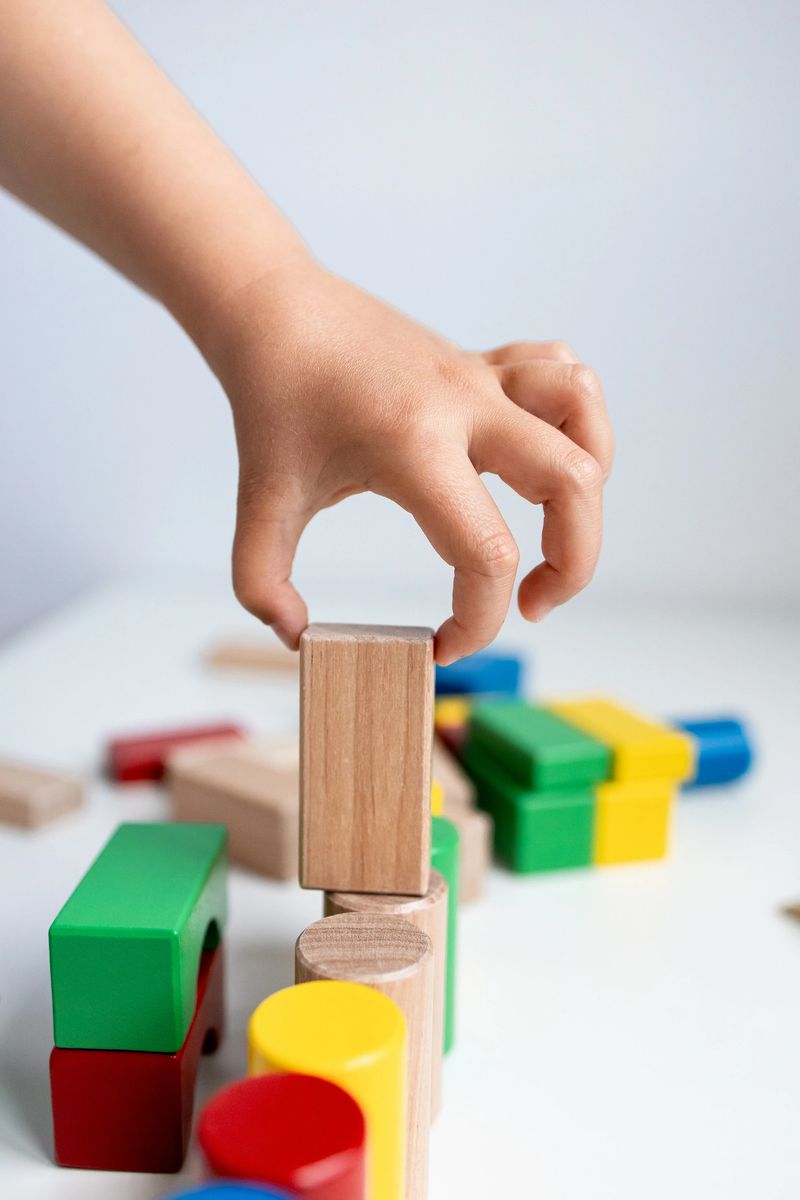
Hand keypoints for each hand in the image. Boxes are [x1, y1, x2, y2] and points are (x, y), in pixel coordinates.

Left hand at [206, 257, 612, 664]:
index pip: (485, 553)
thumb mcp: (260, 501)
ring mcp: (481, 377)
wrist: (276, 312)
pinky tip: (544, 460)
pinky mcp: (486, 363)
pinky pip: (565, 374)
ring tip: (556, 527)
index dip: (477, 624)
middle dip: (573, 567)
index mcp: (413, 447)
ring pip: (585, 414)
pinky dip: (579, 420)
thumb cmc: (271, 404)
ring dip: (591, 484)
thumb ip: (263, 582)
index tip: (444, 647)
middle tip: (531, 606)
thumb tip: (301, 639)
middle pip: (573, 484)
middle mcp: (464, 406)